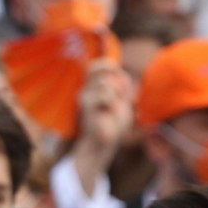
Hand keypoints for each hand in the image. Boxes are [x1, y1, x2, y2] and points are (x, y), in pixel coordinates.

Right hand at [71, 60, 132, 194]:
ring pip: (107, 83)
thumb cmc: (113, 122)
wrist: (105, 143)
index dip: (109, 66)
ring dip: (118, 96)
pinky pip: (106, 95)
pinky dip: (114, 103)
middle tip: (121, 98)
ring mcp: (84, 96)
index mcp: (92, 85)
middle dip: (118, 82)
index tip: (119, 79)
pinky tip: (109, 113)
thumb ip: (123, 85)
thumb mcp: (122, 101)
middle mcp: (85, 88)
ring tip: (114, 109)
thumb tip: (123, 75)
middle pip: (103, 69)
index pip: (97, 65)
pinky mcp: (86, 106)